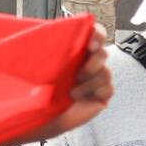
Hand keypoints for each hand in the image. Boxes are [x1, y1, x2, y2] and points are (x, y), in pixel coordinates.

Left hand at [16, 23, 111, 143]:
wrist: (37, 115)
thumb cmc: (36, 89)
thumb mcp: (40, 63)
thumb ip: (49, 44)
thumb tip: (54, 30)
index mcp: (76, 50)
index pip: (95, 34)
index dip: (97, 34)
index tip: (91, 42)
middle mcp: (88, 63)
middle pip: (103, 53)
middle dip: (93, 62)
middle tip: (78, 74)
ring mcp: (96, 80)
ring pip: (106, 72)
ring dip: (89, 81)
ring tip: (72, 90)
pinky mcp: (101, 96)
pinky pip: (108, 88)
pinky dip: (93, 90)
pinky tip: (77, 97)